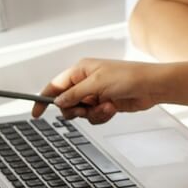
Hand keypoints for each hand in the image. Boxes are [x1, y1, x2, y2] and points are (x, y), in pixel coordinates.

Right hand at [31, 59, 157, 122]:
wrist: (152, 86)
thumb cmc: (128, 77)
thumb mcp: (97, 84)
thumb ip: (74, 94)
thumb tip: (57, 102)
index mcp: (80, 70)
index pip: (55, 85)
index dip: (44, 98)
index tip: (36, 113)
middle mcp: (86, 82)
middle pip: (66, 102)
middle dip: (74, 109)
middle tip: (84, 108)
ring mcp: (96, 94)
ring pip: (80, 112)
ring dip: (91, 113)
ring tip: (106, 106)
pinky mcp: (105, 104)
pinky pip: (94, 116)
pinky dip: (101, 115)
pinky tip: (112, 108)